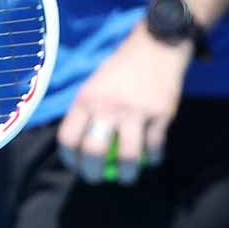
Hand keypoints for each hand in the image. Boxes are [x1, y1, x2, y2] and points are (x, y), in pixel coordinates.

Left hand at [55, 23, 189, 184]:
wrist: (155, 49)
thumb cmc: (120, 71)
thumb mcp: (93, 86)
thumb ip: (87, 111)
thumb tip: (79, 144)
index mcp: (85, 99)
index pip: (68, 137)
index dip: (69, 158)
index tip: (75, 166)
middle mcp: (107, 107)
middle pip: (93, 151)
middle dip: (92, 172)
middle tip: (96, 179)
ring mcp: (134, 112)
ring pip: (127, 156)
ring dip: (126, 174)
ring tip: (126, 177)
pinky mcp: (160, 115)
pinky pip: (154, 147)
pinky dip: (152, 158)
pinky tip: (151, 159)